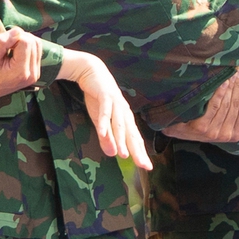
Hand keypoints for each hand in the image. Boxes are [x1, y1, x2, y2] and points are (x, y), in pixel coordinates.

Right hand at [0, 28, 47, 103]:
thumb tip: (18, 30)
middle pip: (33, 41)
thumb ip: (2, 42)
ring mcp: (35, 74)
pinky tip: (14, 53)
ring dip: (23, 41)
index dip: (12, 37)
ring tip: (9, 49)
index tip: (1, 45)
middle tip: (4, 47)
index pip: (26, 41)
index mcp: (20, 72)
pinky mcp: (35, 72)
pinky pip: (36, 51)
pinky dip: (26, 47)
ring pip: (37, 44)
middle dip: (19, 38)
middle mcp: (32, 74)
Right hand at [60, 50, 151, 169]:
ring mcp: (115, 102)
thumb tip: (112, 155)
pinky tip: (103, 134)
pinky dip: (104, 122)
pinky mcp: (104, 95)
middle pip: (131, 133)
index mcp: (124, 117)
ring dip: (121, 139)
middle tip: (143, 165)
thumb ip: (106, 136)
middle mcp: (123, 111)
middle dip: (137, 150)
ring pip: (119, 124)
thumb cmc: (98, 97)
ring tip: (123, 155)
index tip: (147, 167)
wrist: (91, 70)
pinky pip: (104, 111)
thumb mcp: (100, 120)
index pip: (134, 138)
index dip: (140, 153)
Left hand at [165, 71, 238, 143]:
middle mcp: (225, 135)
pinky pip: (214, 105)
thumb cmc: (202, 122)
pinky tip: (221, 82)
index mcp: (234, 134)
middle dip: (238, 85)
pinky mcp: (201, 127)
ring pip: (227, 104)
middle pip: (237, 105)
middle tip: (236, 71)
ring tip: (230, 73)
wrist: (176, 128)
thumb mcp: (223, 121)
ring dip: (230, 86)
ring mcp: (213, 132)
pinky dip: (219, 92)